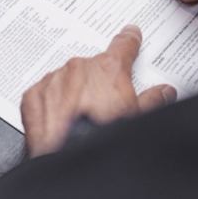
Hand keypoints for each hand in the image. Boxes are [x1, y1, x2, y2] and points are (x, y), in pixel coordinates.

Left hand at [21, 25, 176, 157]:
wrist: (69, 162)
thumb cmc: (102, 139)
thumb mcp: (138, 118)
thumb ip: (153, 100)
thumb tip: (164, 92)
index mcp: (108, 69)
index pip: (123, 46)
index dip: (129, 41)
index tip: (131, 36)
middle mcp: (79, 69)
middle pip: (92, 68)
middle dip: (98, 83)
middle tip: (104, 106)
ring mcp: (53, 81)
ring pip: (66, 80)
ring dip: (73, 94)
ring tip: (80, 121)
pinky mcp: (33, 97)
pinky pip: (44, 94)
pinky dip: (50, 104)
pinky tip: (60, 122)